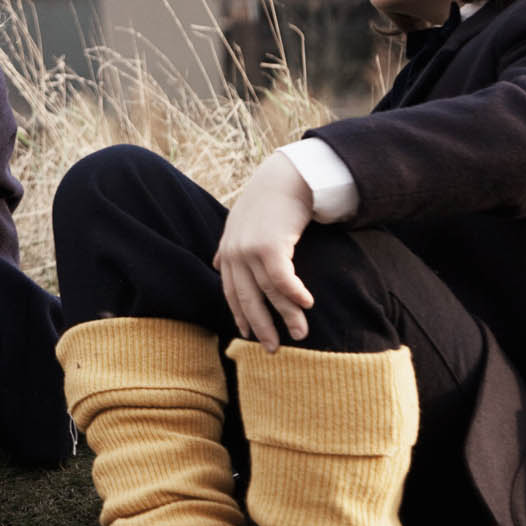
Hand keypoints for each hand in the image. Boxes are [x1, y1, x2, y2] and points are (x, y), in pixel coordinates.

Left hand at [213, 153, 317, 350]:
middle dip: (261, 326)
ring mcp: (249, 250)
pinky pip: (282, 279)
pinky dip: (294, 295)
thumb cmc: (267, 202)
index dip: (241, 315)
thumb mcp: (241, 224)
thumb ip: (229, 246)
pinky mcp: (269, 246)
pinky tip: (308, 305)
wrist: (284, 177)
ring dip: (287, 315)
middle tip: (273, 349)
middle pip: (248, 299)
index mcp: (228, 252)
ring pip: (269, 293)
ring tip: (301, 333)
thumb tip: (217, 263)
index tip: (250, 336)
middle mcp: (234, 253)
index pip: (231, 292)